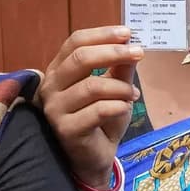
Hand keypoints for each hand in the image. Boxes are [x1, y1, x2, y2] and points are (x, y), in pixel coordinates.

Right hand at [40, 26, 142, 185]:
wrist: (94, 157)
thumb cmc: (100, 120)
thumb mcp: (114, 88)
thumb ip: (120, 67)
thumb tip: (131, 42)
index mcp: (59, 69)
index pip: (75, 42)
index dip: (102, 35)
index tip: (127, 33)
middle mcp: (50, 86)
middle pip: (81, 58)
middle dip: (114, 52)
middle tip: (139, 52)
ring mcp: (54, 109)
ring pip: (92, 86)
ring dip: (121, 88)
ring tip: (134, 94)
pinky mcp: (65, 129)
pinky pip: (98, 110)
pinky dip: (118, 106)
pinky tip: (125, 108)